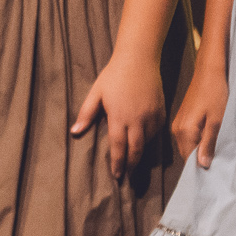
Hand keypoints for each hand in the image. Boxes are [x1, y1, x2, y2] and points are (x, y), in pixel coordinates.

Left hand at [71, 50, 165, 177]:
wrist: (139, 59)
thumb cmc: (113, 76)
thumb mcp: (95, 94)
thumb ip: (86, 114)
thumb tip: (74, 132)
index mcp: (119, 117)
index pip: (118, 147)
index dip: (118, 163)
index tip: (117, 175)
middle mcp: (137, 120)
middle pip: (135, 149)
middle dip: (131, 165)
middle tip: (127, 176)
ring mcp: (151, 115)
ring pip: (147, 141)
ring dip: (140, 153)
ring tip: (134, 162)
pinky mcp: (161, 110)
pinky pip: (157, 131)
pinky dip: (151, 139)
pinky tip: (144, 142)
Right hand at [171, 61, 227, 166]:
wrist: (209, 71)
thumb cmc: (216, 93)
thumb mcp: (217, 120)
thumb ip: (209, 143)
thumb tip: (202, 165)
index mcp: (185, 131)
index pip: (189, 159)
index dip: (201, 167)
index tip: (214, 172)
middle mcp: (176, 130)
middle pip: (187, 153)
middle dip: (200, 159)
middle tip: (219, 162)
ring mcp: (177, 124)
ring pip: (188, 145)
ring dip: (199, 149)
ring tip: (215, 149)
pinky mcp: (181, 119)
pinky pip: (188, 137)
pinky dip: (197, 140)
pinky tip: (209, 137)